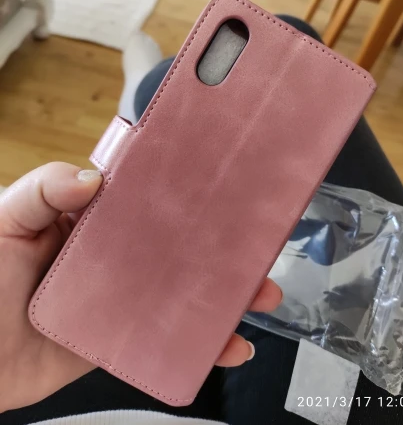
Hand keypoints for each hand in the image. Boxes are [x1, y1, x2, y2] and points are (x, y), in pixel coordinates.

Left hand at [0, 163, 281, 411]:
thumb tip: (92, 178)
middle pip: (179, 244)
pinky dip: (203, 342)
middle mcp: (115, 254)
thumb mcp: (5, 221)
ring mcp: (123, 296)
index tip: (221, 185)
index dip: (184, 191)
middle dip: (222, 243)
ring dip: (224, 291)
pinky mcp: (124, 335)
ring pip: (184, 289)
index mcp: (94, 219)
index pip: (147, 198)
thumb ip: (42, 191)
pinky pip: (169, 336)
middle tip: (257, 240)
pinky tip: (229, 343)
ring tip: (258, 292)